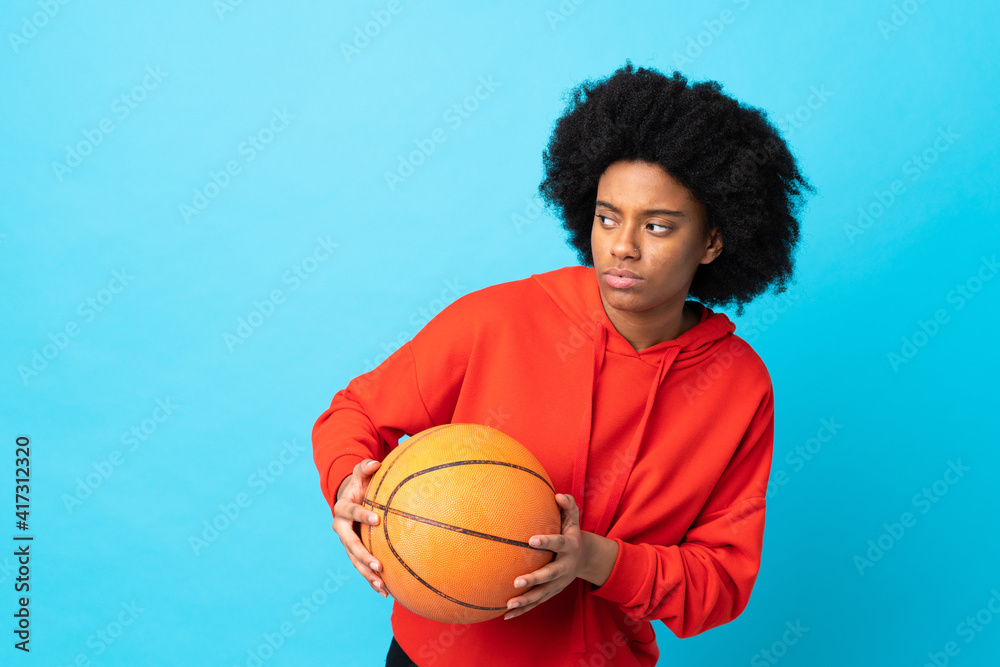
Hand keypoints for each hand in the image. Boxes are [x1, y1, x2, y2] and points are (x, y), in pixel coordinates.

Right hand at [332, 458, 387, 597]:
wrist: (350, 500)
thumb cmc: (360, 486)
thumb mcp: (361, 475)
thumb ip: (365, 467)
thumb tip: (376, 463)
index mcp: (342, 509)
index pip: (351, 512)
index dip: (361, 515)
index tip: (376, 519)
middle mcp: (341, 528)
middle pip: (350, 544)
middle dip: (363, 555)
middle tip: (378, 564)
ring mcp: (347, 543)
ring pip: (355, 560)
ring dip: (367, 573)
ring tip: (382, 585)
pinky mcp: (354, 552)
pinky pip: (362, 568)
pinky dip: (371, 581)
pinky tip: (385, 592)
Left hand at [504, 493, 584, 619]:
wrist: (585, 558)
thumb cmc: (572, 533)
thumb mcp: (574, 519)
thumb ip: (568, 505)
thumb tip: (558, 495)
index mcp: (569, 547)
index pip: (558, 544)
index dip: (546, 542)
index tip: (531, 540)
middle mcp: (565, 567)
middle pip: (549, 575)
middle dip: (534, 579)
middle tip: (517, 581)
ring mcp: (558, 583)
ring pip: (542, 594)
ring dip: (526, 601)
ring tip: (509, 604)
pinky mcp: (552, 592)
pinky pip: (536, 603)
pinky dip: (523, 610)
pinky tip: (505, 615)